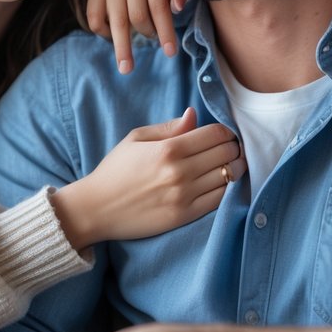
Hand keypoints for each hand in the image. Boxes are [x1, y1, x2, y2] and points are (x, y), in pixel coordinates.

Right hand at [50, 108, 245, 248]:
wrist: (96, 208)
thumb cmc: (115, 170)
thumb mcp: (136, 139)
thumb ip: (169, 127)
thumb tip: (194, 115)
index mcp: (169, 148)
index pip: (216, 134)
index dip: (226, 131)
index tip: (224, 134)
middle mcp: (180, 172)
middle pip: (226, 153)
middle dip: (233, 148)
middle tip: (230, 148)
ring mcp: (184, 196)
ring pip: (229, 177)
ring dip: (235, 168)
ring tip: (231, 165)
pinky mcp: (185, 215)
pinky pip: (220, 200)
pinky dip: (228, 189)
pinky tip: (222, 183)